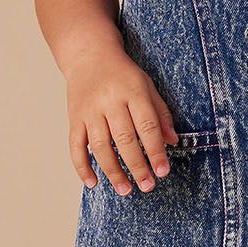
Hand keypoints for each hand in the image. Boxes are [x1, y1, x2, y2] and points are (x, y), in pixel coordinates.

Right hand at [64, 41, 179, 193]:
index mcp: (133, 92)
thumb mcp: (148, 86)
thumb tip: (173, 141)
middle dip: (137, 166)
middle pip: (124, 139)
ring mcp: (89, 111)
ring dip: (113, 171)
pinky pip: (75, 146)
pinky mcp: (74, 118)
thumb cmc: (123, 75)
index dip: (155, 151)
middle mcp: (110, 101)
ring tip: (125, 190)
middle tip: (147, 186)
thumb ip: (161, 114)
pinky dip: (82, 166)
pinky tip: (93, 182)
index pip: (147, 126)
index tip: (162, 172)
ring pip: (100, 146)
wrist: (89, 56)